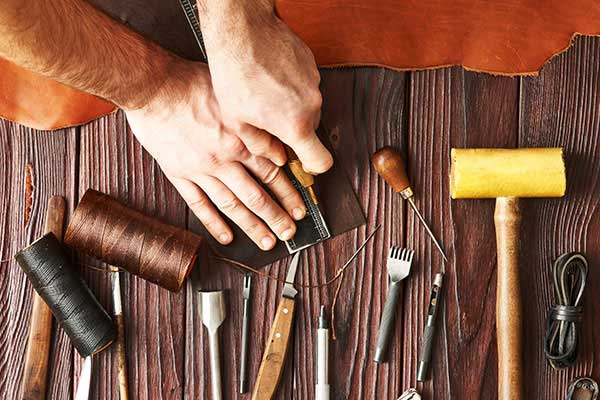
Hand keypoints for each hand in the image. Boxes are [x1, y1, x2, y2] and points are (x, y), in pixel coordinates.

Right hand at [125, 61, 305, 249]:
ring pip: (231, 204)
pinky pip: (199, 204)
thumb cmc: (191, 84)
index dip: (289, 193)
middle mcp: (223, 158)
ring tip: (267, 241)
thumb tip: (281, 146)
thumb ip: (256, 125)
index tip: (300, 208)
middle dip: (276, 216)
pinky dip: (213, 223)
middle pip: (256, 194)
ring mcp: (200, 169)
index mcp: (240, 139)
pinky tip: (227, 237)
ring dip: (251, 226)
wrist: (152, 86)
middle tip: (290, 232)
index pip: (272, 173)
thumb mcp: (234, 97)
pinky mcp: (179, 174)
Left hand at [200, 1, 332, 173]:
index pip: (322, 161)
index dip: (314, 167)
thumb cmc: (234, 74)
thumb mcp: (237, 121)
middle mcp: (311, 105)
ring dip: (290, 107)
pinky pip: (306, 86)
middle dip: (292, 131)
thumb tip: (275, 157)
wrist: (240, 32)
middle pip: (310, 130)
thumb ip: (260, 146)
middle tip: (266, 121)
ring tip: (264, 94)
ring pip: (307, 107)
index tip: (304, 164)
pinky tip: (269, 79)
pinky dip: (291, 87)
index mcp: (294, 125)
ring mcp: (314, 83)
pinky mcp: (312, 65)